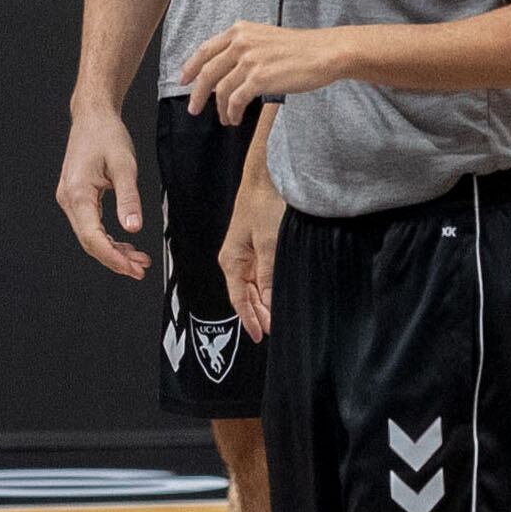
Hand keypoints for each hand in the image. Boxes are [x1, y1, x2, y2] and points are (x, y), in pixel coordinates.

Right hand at [54, 99, 149, 278]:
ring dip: (113, 250)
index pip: (92, 237)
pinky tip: (125, 244)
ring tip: (138, 259)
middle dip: (115, 259)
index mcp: (78, 193)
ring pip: (89, 236)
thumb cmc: (107, 136)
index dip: (113, 258)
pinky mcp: (76, 197)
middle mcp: (69, 199)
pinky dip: (107, 237)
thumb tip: (133, 229)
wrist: (92, 116)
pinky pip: (90, 225)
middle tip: (141, 269)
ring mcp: (70, 199)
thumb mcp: (125, 166)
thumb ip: (129, 199)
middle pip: (89, 242)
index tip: (133, 269)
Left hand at [178, 21, 349, 122]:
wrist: (324, 52)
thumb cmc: (300, 48)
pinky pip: (235, 100)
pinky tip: (235, 118)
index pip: (205, 49)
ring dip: (219, 108)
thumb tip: (224, 71)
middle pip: (207, 71)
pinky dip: (231, 112)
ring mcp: (249, 60)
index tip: (184, 80)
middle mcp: (241, 42)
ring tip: (225, 118)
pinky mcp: (259, 78)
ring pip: (220, 89)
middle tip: (193, 108)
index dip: (191, 67)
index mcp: (240, 30)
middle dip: (197, 93)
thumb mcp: (265, 38)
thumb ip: (243, 48)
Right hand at [221, 170, 284, 338]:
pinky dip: (269, 287)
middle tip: (274, 331)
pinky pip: (261, 274)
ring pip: (254, 286)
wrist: (268, 175)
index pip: (239, 300)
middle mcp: (236, 259)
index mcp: (232, 261)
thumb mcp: (269, 244)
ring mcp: (247, 252)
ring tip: (277, 318)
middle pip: (245, 295)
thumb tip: (267, 303)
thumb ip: (268, 276)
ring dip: (264, 302)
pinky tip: (278, 293)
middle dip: (258, 314)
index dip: (250, 320)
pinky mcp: (258, 245)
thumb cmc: (264, 204)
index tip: (260, 336)